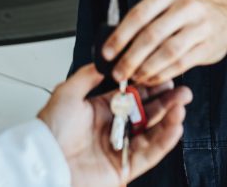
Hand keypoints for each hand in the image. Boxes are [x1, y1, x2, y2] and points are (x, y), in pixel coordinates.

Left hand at [37, 64, 191, 186]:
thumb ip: (88, 75)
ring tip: (181, 105)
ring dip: (169, 118)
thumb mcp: (67, 92)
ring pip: (152, 133)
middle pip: (147, 114)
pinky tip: (175, 126)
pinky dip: (165, 140)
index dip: (150, 88)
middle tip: (182, 91)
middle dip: (166, 101)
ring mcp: (120, 148)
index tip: (164, 77)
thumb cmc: (50, 131)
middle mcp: (112, 129)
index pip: (133, 97)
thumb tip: (104, 60)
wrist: (44, 161)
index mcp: (100, 111)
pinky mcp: (124, 167)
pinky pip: (150, 154)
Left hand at [102, 0, 226, 86]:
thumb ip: (145, 20)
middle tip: (118, 74)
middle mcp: (185, 5)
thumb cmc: (187, 14)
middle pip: (151, 35)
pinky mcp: (208, 45)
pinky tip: (151, 79)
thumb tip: (115, 47)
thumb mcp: (167, 5)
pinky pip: (181, 64)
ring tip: (134, 78)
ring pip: (167, 51)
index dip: (120, 36)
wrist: (226, 19)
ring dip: (147, 69)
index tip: (107, 53)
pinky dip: (163, 74)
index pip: (138, 15)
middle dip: (130, 58)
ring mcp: (199, 25)